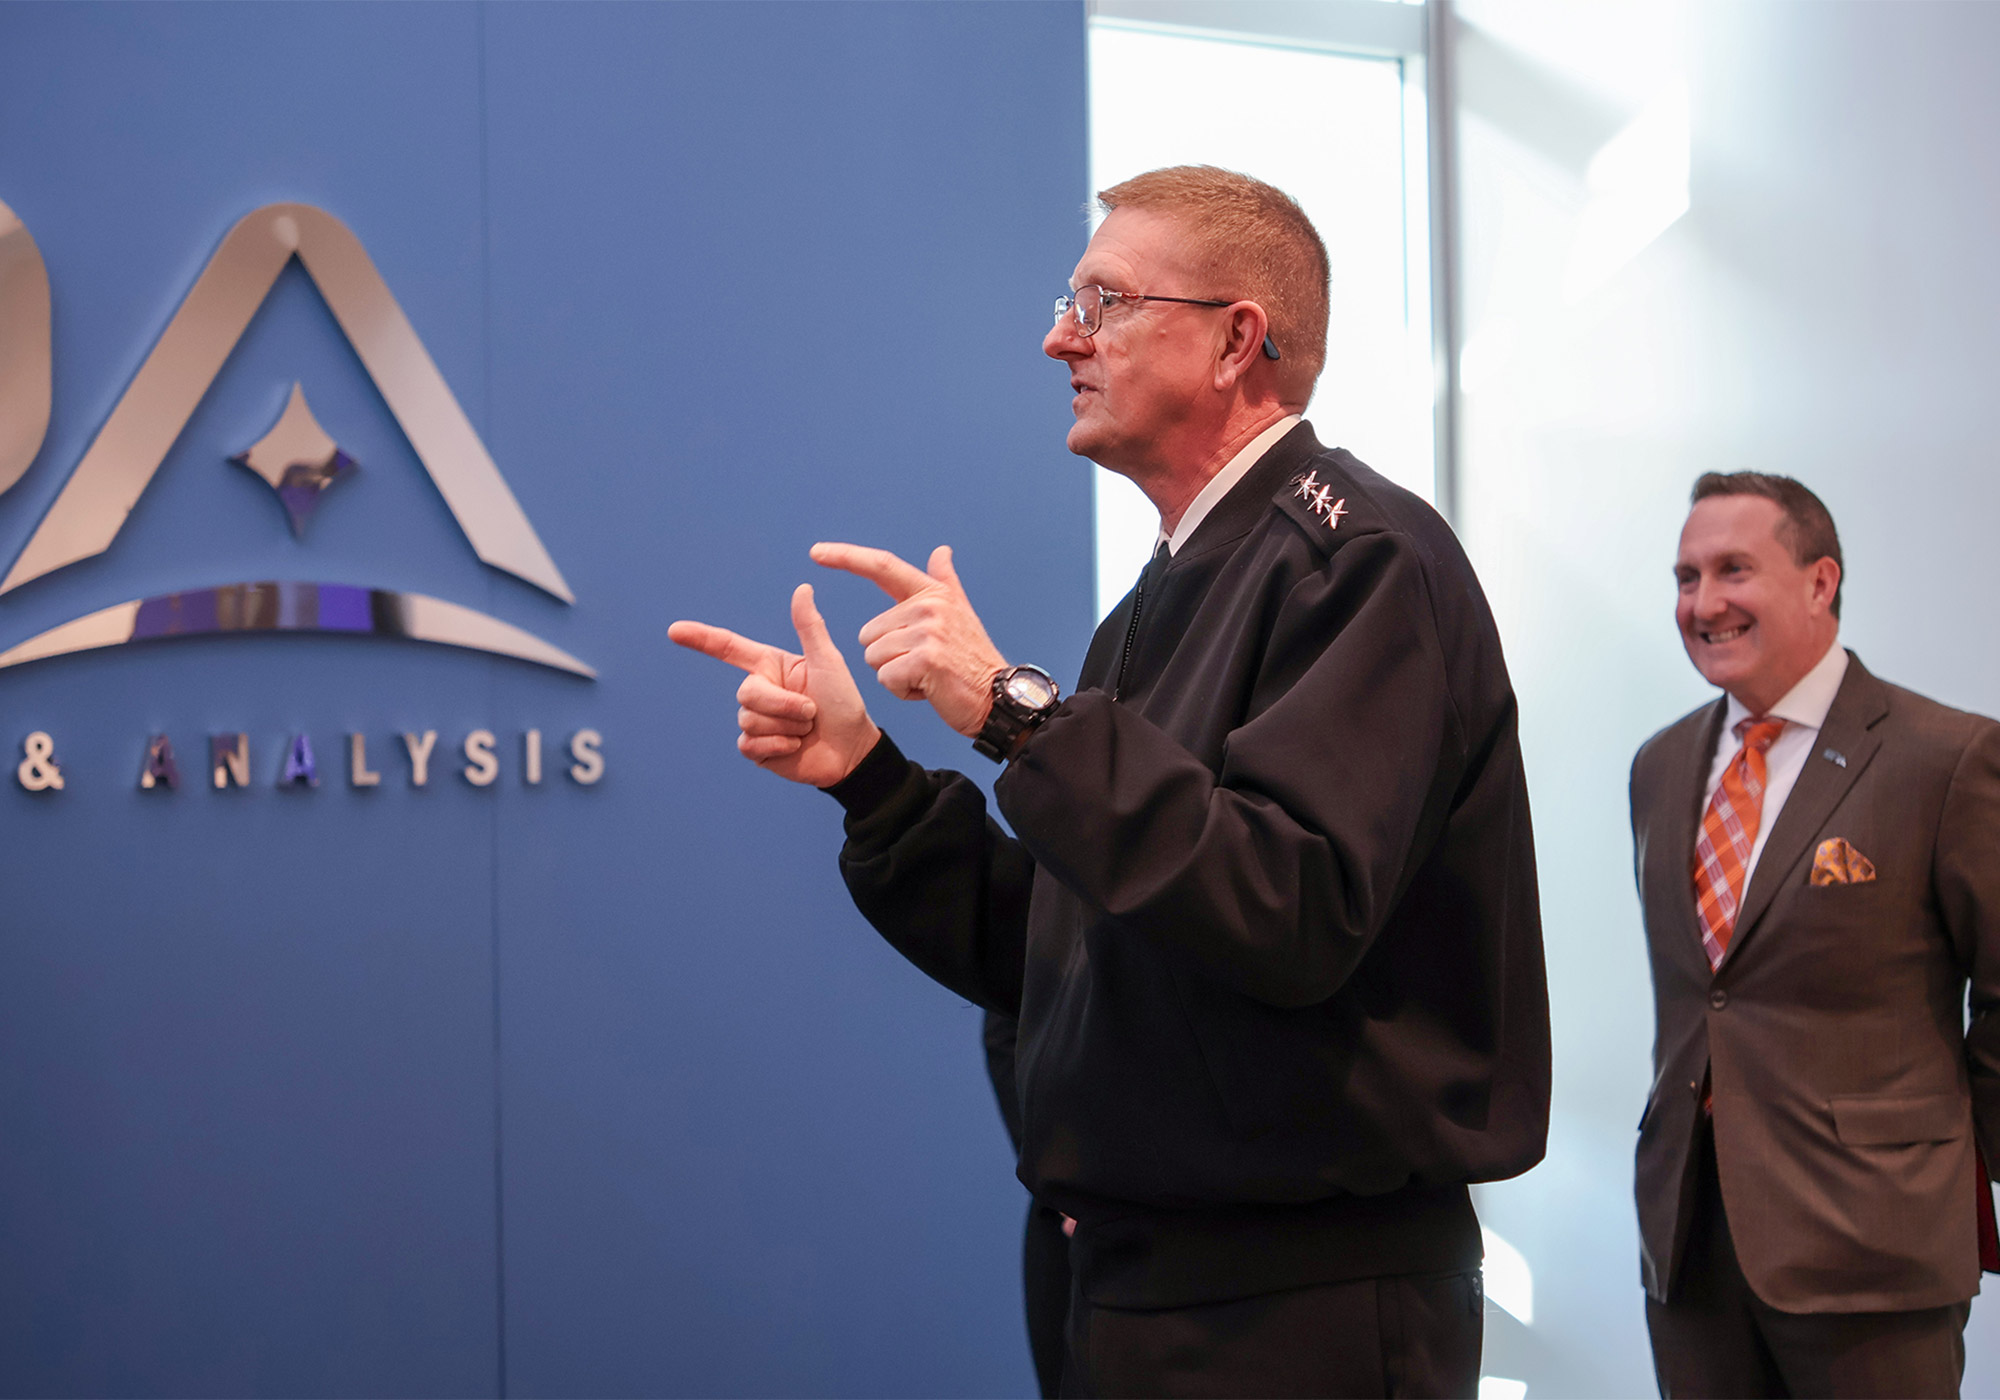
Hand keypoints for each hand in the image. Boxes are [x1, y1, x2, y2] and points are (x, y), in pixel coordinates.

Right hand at [668, 584, 882, 787]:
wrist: (852, 751)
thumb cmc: (844, 704)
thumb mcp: (828, 663)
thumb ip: (810, 627)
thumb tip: (803, 587)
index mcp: (770, 666)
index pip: (729, 649)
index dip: (701, 639)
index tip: (674, 630)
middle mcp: (759, 691)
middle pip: (747, 692)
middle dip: (783, 704)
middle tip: (812, 711)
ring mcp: (755, 721)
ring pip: (749, 719)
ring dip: (786, 726)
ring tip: (807, 728)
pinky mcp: (755, 749)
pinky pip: (750, 744)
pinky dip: (778, 746)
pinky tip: (795, 747)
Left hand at [810, 542, 1006, 737]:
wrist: (997, 698)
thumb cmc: (971, 660)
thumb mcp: (960, 613)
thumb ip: (945, 581)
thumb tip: (940, 551)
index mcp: (932, 593)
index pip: (882, 566)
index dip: (846, 557)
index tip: (816, 552)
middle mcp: (930, 607)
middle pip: (870, 633)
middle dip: (889, 657)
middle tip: (926, 664)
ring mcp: (928, 632)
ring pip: (874, 658)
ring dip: (895, 675)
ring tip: (929, 676)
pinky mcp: (925, 660)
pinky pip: (886, 677)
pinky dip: (902, 690)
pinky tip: (929, 689)